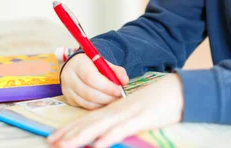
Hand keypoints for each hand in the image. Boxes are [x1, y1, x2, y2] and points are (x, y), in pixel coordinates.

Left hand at [47, 74, 184, 147]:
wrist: (179, 88)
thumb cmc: (160, 100)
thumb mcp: (137, 109)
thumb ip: (123, 119)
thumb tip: (107, 132)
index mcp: (117, 108)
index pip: (89, 119)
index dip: (71, 128)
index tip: (54, 138)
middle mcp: (118, 109)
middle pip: (90, 122)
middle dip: (69, 134)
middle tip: (51, 143)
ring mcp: (129, 113)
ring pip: (100, 126)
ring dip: (82, 136)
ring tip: (66, 146)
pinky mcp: (142, 117)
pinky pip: (122, 129)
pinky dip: (108, 137)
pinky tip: (97, 146)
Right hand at [60, 53, 128, 109]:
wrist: (76, 66)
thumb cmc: (92, 64)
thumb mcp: (104, 63)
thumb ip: (116, 71)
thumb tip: (125, 81)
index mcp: (78, 63)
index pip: (91, 77)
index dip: (106, 86)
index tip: (119, 91)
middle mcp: (69, 77)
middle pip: (88, 92)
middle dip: (106, 97)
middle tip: (119, 97)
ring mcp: (67, 90)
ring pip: (86, 102)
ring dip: (103, 103)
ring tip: (114, 100)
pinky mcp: (69, 99)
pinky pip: (84, 106)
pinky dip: (97, 106)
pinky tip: (105, 102)